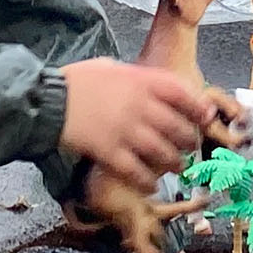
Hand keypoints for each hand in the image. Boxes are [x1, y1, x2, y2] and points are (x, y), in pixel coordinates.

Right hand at [60, 59, 226, 186]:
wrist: (46, 101)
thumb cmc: (76, 81)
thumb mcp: (110, 68)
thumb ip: (135, 79)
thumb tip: (154, 87)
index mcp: (140, 81)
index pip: (183, 94)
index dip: (199, 107)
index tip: (206, 117)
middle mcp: (140, 107)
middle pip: (178, 128)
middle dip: (189, 141)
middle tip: (190, 146)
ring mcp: (126, 132)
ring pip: (164, 154)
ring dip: (174, 164)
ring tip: (176, 167)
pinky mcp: (110, 153)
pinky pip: (138, 173)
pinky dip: (147, 181)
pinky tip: (151, 185)